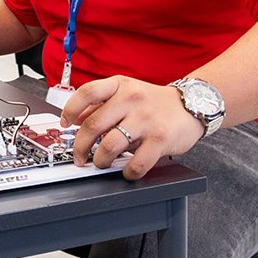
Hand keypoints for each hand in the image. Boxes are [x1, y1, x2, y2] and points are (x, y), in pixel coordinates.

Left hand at [60, 75, 205, 179]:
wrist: (192, 105)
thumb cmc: (154, 102)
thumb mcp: (125, 93)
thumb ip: (100, 104)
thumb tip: (74, 119)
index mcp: (119, 85)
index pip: (86, 93)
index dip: (69, 110)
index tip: (64, 125)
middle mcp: (131, 99)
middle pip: (93, 124)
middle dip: (80, 146)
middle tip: (79, 157)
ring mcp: (146, 119)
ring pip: (110, 145)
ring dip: (100, 160)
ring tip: (102, 163)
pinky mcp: (160, 138)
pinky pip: (136, 162)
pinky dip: (127, 172)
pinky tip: (127, 170)